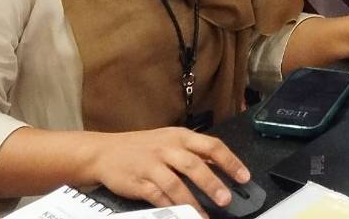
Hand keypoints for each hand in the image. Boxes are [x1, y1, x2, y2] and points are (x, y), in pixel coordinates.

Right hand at [89, 127, 248, 211]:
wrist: (104, 152)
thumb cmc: (142, 147)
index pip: (211, 146)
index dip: (230, 161)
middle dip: (213, 183)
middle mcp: (167, 148)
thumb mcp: (169, 140)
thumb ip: (193, 152)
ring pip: (176, 184)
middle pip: (194, 165)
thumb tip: (221, 164)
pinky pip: (157, 196)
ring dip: (192, 201)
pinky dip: (170, 207)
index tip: (244, 176)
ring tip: (204, 215)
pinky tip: (180, 214)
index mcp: (179, 136)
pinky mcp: (139, 182)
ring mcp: (152, 165)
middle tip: (226, 198)